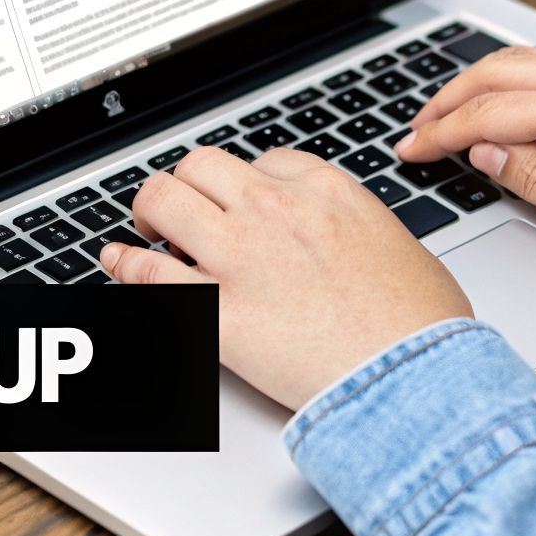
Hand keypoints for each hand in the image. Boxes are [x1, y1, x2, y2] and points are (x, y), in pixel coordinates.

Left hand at [99, 146, 471, 410]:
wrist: (415, 373)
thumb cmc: (420, 321)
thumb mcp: (401, 245)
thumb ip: (360, 227)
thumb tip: (349, 237)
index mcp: (323, 190)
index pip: (262, 162)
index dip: (243, 182)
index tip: (238, 201)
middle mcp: (273, 210)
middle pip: (202, 166)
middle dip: (186, 183)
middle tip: (180, 208)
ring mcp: (239, 256)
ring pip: (164, 201)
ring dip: (148, 211)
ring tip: (145, 228)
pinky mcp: (214, 311)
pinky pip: (147, 275)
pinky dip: (122, 265)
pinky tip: (114, 262)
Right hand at [398, 49, 535, 270]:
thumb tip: (487, 154)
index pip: (494, 112)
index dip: (442, 132)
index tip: (409, 151)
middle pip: (504, 68)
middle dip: (449, 96)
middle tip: (416, 130)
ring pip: (535, 63)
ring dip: (484, 86)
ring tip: (453, 118)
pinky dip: (523, 85)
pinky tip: (516, 108)